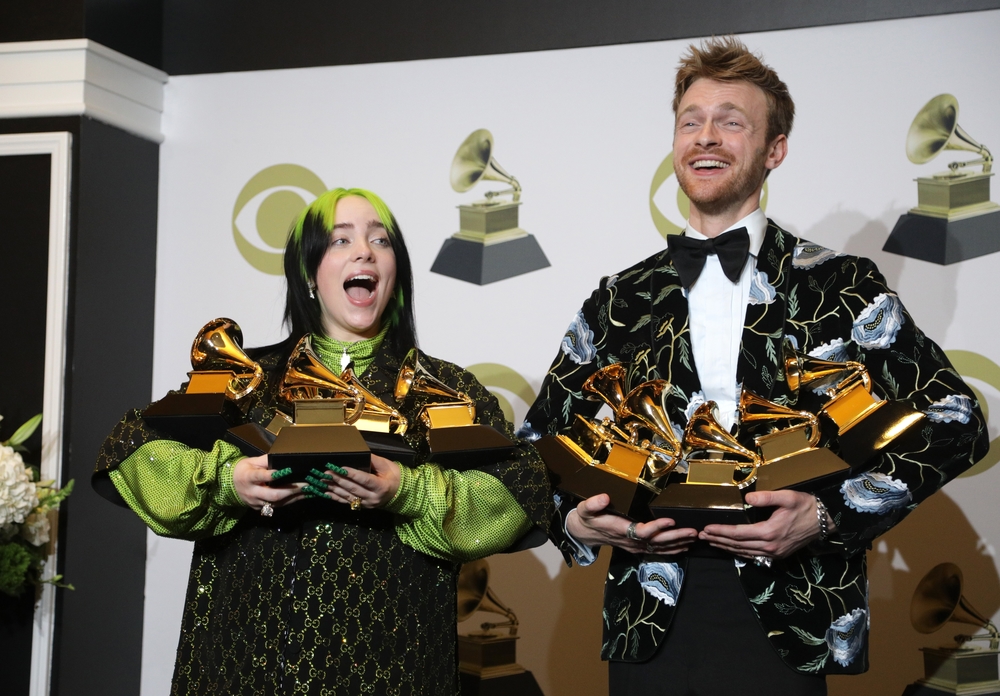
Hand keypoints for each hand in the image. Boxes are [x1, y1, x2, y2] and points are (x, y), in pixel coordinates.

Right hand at [233, 454, 304, 512]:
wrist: (229, 485)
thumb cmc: (244, 470)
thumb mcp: (252, 461)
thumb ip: (266, 460)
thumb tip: (283, 459)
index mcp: (248, 477)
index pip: (260, 476)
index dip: (272, 475)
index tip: (286, 471)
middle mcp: (252, 492)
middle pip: (272, 494)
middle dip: (290, 490)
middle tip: (305, 484)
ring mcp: (255, 502)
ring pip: (276, 503)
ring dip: (293, 497)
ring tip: (308, 491)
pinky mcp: (259, 508)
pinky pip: (276, 507)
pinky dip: (289, 501)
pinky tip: (300, 496)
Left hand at [307, 454, 400, 509]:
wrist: (400, 493)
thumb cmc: (394, 476)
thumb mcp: (387, 465)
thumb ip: (373, 460)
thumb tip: (359, 453)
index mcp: (381, 486)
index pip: (365, 479)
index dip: (352, 474)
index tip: (340, 468)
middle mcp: (373, 497)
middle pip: (353, 488)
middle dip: (338, 480)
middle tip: (326, 473)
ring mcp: (367, 504)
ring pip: (348, 496)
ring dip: (334, 489)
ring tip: (323, 482)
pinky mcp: (362, 507)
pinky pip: (347, 502)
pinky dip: (336, 497)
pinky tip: (327, 493)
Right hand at [565, 494, 697, 554]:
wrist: (584, 533)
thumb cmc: (587, 518)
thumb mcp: (585, 509)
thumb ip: (593, 504)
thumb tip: (604, 497)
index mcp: (620, 530)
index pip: (641, 531)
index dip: (656, 527)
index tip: (670, 519)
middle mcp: (630, 541)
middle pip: (656, 542)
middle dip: (675, 537)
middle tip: (692, 531)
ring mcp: (635, 546)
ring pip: (659, 548)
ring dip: (678, 543)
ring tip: (694, 537)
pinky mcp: (638, 547)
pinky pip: (657, 551)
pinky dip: (672, 549)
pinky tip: (684, 546)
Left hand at [699, 490, 827, 560]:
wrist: (824, 521)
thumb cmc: (805, 506)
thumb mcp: (787, 497)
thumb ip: (766, 497)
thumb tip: (747, 498)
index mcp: (769, 532)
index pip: (738, 534)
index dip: (721, 532)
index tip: (706, 529)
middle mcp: (770, 546)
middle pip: (737, 545)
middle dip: (718, 540)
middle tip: (701, 536)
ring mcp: (774, 553)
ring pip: (744, 552)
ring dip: (726, 547)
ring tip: (711, 541)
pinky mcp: (778, 555)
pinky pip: (753, 555)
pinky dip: (739, 552)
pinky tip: (731, 548)